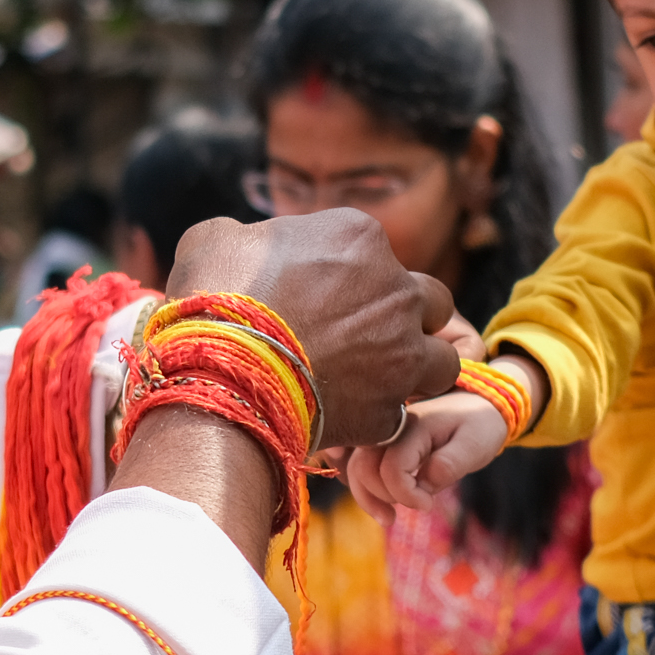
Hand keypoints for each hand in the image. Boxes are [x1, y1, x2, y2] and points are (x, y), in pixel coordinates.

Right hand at [165, 210, 461, 445]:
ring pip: (440, 359)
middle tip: (366, 338)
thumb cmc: (216, 298)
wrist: (222, 373)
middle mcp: (396, 290)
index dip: (350, 278)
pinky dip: (377, 416)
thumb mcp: (214, 240)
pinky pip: (400, 413)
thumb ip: (245, 238)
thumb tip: (240, 246)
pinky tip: (345, 415)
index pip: (375, 253)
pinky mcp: (390, 408)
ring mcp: (401, 352)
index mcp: (359, 237)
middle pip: (429, 301)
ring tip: (376, 381)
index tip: (323, 299)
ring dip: (415, 368)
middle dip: (406, 318)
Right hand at [342, 390, 507, 524]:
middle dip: (381, 497)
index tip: (429, 504)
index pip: (392, 468)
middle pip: (363, 467)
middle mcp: (391, 428)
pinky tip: (381, 504)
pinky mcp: (384, 444)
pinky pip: (361, 465)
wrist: (479, 406)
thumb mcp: (475, 445)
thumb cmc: (479, 426)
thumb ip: (449, 465)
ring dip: (367, 497)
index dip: (406, 494)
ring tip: (388, 518)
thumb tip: (423, 485)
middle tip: (409, 510)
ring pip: (356, 468)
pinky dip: (365, 487)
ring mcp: (384, 434)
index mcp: (413, 426)